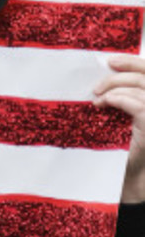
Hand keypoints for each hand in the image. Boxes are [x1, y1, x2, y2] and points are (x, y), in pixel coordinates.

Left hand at [93, 54, 144, 203]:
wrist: (135, 175)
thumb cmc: (129, 146)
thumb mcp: (127, 115)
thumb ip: (127, 94)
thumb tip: (108, 72)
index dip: (131, 61)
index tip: (110, 61)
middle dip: (119, 74)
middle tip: (97, 85)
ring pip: (140, 87)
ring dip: (114, 88)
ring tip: (97, 98)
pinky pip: (136, 103)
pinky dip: (117, 99)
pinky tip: (104, 104)